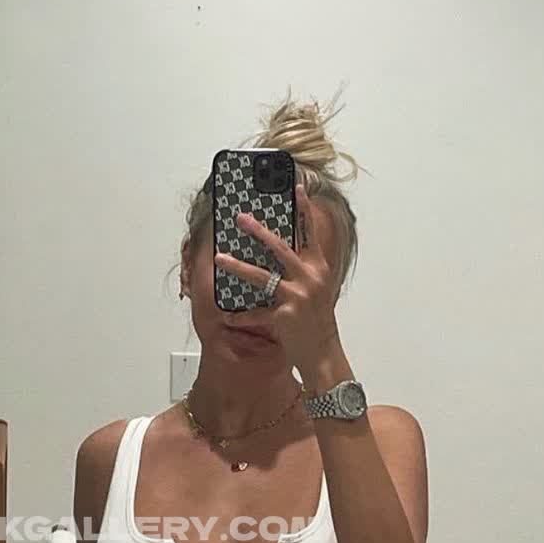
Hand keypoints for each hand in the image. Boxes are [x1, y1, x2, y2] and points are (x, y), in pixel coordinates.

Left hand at [213, 184, 341, 374]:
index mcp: (318, 269)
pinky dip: (238, 316)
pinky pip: (254, 313)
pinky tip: (225, 316)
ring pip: (261, 276)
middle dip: (259, 231)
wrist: (323, 353)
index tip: (295, 188)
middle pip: (280, 248)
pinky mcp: (284, 316)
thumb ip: (302, 271)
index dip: (304, 211)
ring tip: (220, 257)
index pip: (310, 234)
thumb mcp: (316, 291)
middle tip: (240, 218)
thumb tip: (280, 254)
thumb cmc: (317, 322)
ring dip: (237, 266)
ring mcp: (297, 297)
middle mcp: (309, 279)